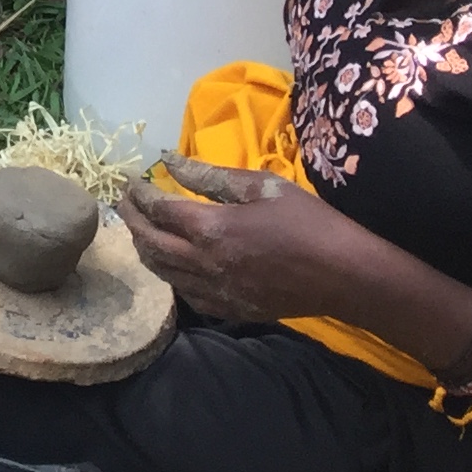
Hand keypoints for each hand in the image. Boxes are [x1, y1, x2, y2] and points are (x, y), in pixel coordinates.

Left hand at [115, 155, 374, 324]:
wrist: (345, 276)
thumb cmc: (308, 222)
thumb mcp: (260, 186)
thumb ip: (209, 176)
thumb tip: (169, 161)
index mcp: (210, 229)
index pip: (157, 210)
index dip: (139, 194)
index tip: (131, 180)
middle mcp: (204, 264)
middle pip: (150, 242)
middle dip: (132, 219)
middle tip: (126, 202)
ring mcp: (216, 291)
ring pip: (162, 272)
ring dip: (144, 248)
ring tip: (140, 229)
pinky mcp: (230, 310)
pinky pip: (186, 294)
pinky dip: (170, 276)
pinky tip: (172, 264)